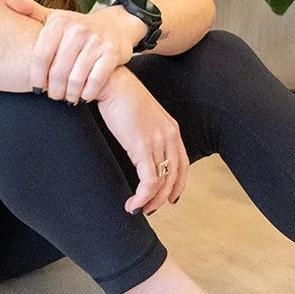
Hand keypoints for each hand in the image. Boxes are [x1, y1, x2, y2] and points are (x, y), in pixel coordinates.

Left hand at [4, 0, 138, 102]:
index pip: (41, 55)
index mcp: (60, 23)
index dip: (36, 76)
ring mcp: (96, 42)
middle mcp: (78, 30)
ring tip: (67, 98)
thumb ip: (30, 10)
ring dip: (70, 94)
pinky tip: (83, 96)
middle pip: (58, 71)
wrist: (116, 25)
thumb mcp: (54, 17)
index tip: (36, 88)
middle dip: (53, 89)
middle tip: (52, 96)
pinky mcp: (111, 53)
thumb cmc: (78, 26)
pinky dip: (87, 93)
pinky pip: (95, 80)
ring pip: (76, 78)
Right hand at [96, 67, 188, 214]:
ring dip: (150, 202)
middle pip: (174, 177)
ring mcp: (157, 142)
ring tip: (137, 209)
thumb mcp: (141, 118)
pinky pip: (148, 181)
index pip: (182, 164)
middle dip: (162, 198)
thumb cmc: (121, 98)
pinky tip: (132, 203)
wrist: (112, 83)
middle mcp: (169, 136)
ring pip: (162, 183)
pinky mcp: (142, 147)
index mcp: (171, 129)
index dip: (178, 185)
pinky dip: (142, 197)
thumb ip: (146, 134)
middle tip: (149, 209)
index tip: (170, 199)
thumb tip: (139, 151)